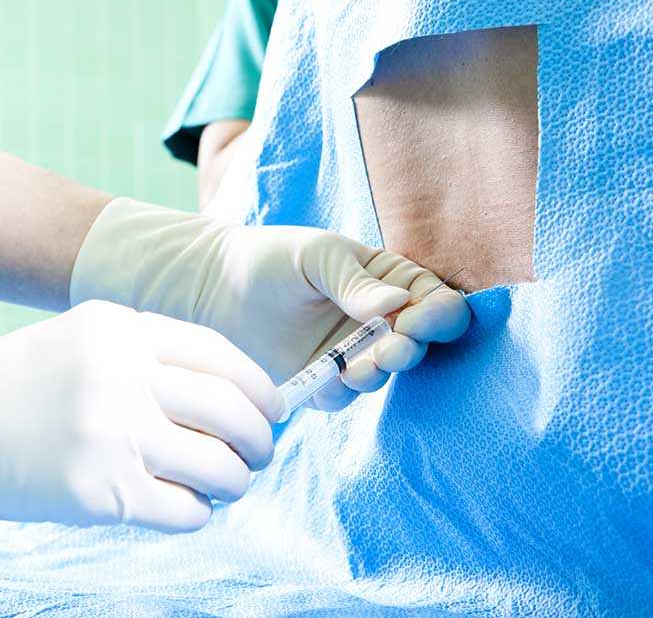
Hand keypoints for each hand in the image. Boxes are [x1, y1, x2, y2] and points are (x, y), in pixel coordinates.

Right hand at [0, 294, 275, 533]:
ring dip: (236, 480)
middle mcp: (123, 376)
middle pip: (232, 410)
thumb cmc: (19, 384)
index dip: (259, 387)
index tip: (269, 410)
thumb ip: (154, 357)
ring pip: (219, 466)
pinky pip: (185, 510)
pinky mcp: (99, 492)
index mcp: (122, 329)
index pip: (222, 356)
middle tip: (258, 453)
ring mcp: (112, 434)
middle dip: (260, 439)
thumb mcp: (86, 340)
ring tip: (226, 483)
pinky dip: (198, 512)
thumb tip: (234, 399)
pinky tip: (185, 505)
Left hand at [70, 199, 470, 411]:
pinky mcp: (321, 382)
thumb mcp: (317, 256)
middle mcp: (379, 323)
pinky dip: (342, 392)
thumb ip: (356, 283)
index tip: (414, 321)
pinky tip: (329, 379)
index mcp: (390, 283)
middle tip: (388, 350)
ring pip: (384, 376)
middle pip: (419, 347)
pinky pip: (343, 397)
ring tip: (355, 367)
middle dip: (409, 351)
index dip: (438, 318)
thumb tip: (401, 304)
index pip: (437, 305)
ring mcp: (351, 354)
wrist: (214, 286)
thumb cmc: (271, 258)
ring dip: (377, 374)